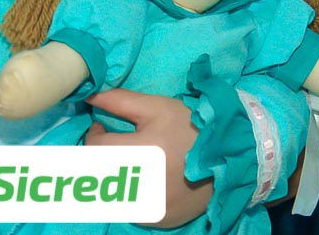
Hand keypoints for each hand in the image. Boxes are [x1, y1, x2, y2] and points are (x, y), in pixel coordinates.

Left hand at [86, 88, 211, 227]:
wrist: (229, 158)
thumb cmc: (191, 129)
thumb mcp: (157, 107)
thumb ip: (119, 101)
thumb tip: (89, 97)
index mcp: (142, 154)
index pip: (95, 149)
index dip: (93, 136)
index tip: (101, 128)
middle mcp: (144, 187)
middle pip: (97, 175)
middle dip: (96, 157)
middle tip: (108, 145)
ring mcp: (151, 209)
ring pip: (109, 197)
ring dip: (106, 179)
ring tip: (122, 161)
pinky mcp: (159, 220)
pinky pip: (128, 211)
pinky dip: (125, 197)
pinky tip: (136, 181)